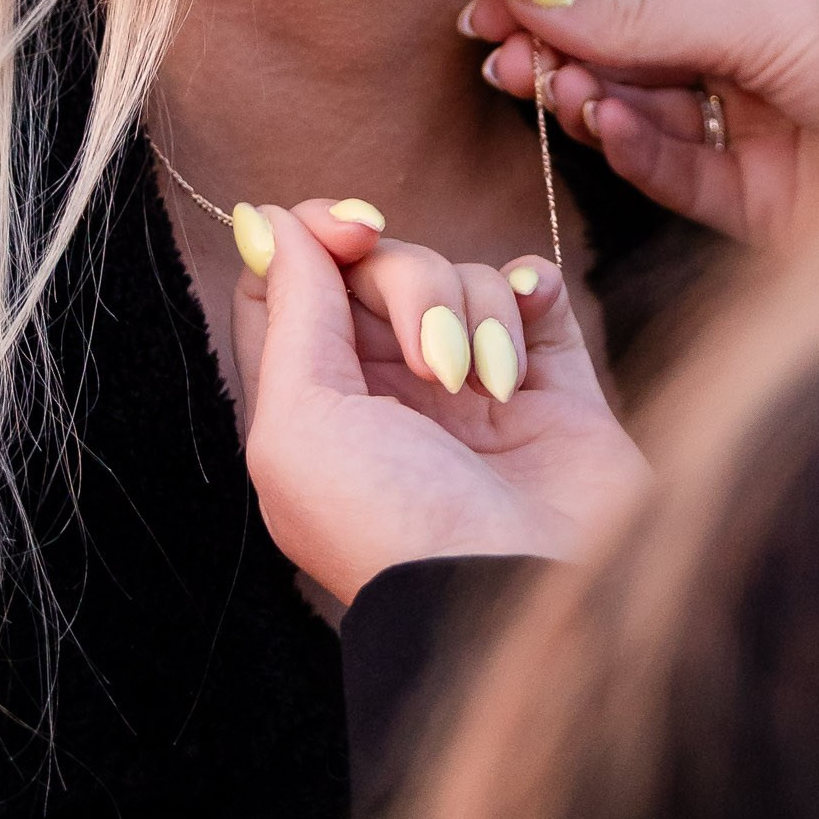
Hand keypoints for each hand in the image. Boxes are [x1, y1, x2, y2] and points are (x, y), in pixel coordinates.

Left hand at [232, 203, 650, 608]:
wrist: (520, 597)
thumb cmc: (393, 528)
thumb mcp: (301, 425)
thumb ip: (288, 312)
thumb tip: (267, 220)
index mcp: (314, 405)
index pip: (293, 283)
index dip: (318, 238)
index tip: (352, 231)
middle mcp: (388, 392)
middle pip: (381, 269)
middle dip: (408, 286)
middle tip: (430, 362)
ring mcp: (472, 386)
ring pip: (460, 276)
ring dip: (471, 314)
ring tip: (482, 392)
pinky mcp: (550, 386)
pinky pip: (532, 291)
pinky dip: (529, 294)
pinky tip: (528, 335)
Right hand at [464, 0, 818, 246]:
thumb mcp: (758, 13)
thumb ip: (645, 11)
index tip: (487, 4)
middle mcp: (737, 37)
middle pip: (619, 39)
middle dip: (558, 45)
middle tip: (498, 58)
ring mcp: (742, 117)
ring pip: (636, 106)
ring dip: (588, 97)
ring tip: (557, 92)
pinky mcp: (753, 195)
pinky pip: (673, 170)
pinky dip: (632, 150)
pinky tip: (605, 128)